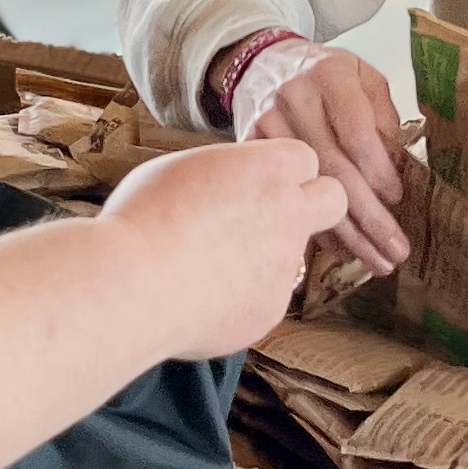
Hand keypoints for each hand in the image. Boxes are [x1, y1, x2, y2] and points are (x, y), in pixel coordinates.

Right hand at [100, 139, 347, 359]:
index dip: (280, 171)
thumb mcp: (182, 169)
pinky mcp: (271, 310)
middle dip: (311, 205)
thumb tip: (231, 187)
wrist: (134, 284)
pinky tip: (199, 297)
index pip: (304, 158)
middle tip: (270, 218)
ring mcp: (285, 266)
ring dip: (262, 259)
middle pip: (334, 199)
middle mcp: (290, 215)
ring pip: (290, 256)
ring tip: (206, 266)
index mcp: (269, 170)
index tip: (254, 181)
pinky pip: (263, 298)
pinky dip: (239, 299)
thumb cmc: (144, 217)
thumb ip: (225, 175)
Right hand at [233, 37, 416, 271]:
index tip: (397, 199)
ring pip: (307, 190)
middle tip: (396, 250)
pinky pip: (283, 196)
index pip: (357, 133)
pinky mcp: (249, 148)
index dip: (379, 172)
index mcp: (331, 75)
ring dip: (346, 233)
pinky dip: (315, 226)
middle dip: (370, 218)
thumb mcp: (363, 77)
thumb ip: (383, 115)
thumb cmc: (324, 76)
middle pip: (334, 170)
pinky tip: (341, 248)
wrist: (263, 64)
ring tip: (377, 261)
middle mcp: (295, 97)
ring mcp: (267, 124)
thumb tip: (394, 165)